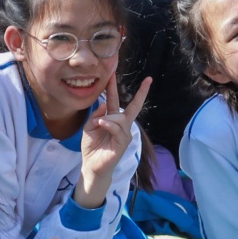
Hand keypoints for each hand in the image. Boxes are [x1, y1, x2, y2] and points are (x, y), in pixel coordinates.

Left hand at [75, 75, 149, 208]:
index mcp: (112, 119)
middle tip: (148, 80)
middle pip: (133, 106)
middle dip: (141, 93)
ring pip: (120, 118)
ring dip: (107, 118)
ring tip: (98, 123)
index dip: (113, 87)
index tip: (113, 73)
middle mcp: (121, 125)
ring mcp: (125, 134)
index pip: (115, 100)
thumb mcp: (89, 127)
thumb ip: (96, 114)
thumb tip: (105, 104)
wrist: (91, 165)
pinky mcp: (124, 142)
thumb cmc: (91, 147)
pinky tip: (101, 124)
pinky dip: (108, 124)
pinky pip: (118, 128)